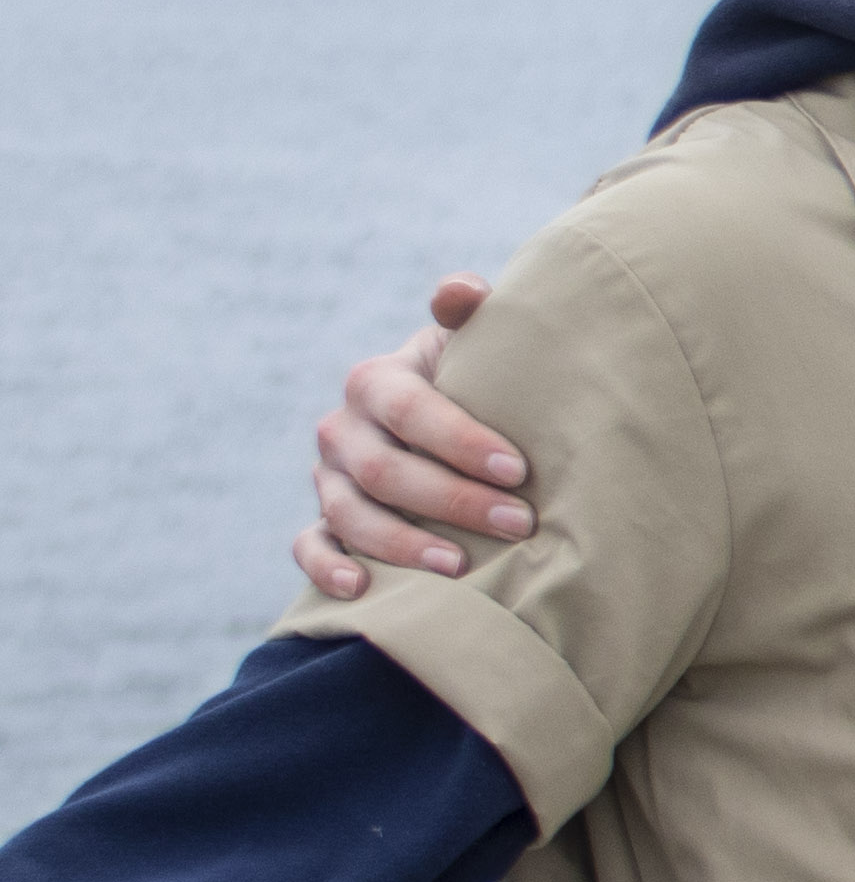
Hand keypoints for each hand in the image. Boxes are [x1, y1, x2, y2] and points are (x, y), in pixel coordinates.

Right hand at [295, 278, 528, 599]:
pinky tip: (363, 588)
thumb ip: (472, 313)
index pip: (410, 409)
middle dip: (453, 499)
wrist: (458, 419)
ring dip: (404, 543)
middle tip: (518, 523)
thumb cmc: (479, 382)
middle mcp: (344, 429)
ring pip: (349, 513)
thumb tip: (459, 292)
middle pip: (384, 470)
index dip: (460, 439)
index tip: (517, 469)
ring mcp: (329, 477)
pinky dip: (328, 568)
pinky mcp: (324, 520)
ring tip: (461, 566)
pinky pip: (309, 546)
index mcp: (377, 381)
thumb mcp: (477, 345)